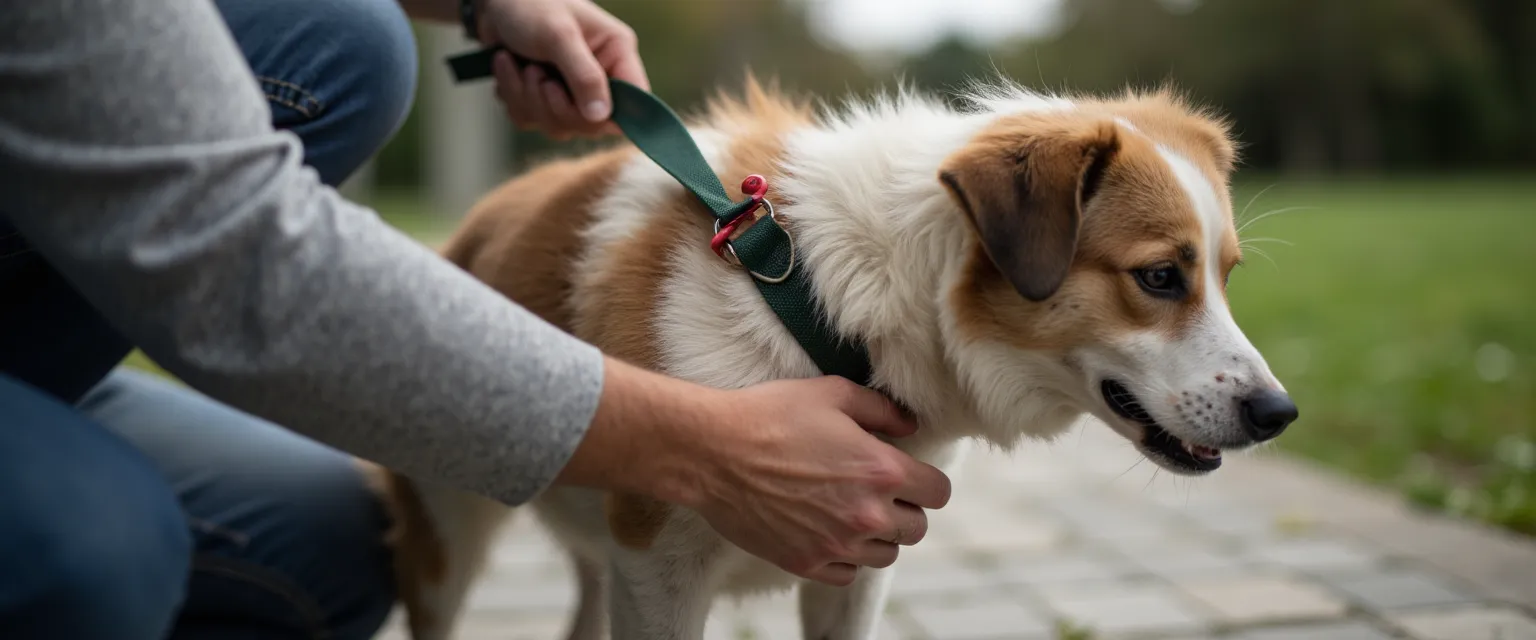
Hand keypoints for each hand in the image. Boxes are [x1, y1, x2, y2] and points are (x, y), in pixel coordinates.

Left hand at [476, 0, 648, 138]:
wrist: (494, 1)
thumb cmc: (532, 5)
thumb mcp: (558, 35)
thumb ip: (583, 75)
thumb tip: (600, 117)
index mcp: (617, 54)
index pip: (634, 102)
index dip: (611, 116)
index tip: (581, 109)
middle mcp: (600, 76)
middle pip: (591, 124)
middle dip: (554, 105)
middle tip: (535, 73)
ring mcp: (571, 91)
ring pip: (558, 125)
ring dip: (527, 98)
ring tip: (516, 64)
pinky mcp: (544, 99)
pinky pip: (532, 121)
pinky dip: (513, 97)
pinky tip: (507, 68)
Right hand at [554, 360, 950, 586]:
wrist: (712, 452)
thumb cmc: (770, 415)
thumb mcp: (831, 393)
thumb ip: (881, 409)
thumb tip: (909, 426)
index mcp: (881, 470)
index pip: (938, 493)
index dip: (928, 482)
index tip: (911, 476)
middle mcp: (866, 514)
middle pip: (916, 529)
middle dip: (905, 510)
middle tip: (880, 493)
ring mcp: (836, 544)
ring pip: (886, 555)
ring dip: (878, 536)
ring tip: (853, 513)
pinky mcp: (805, 563)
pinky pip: (848, 573)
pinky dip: (845, 557)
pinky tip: (829, 533)